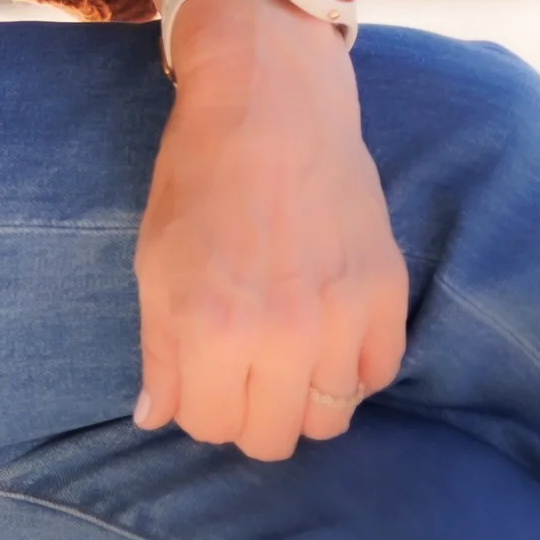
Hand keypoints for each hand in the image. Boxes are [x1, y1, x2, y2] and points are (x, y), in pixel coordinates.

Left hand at [133, 0, 408, 459]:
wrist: (269, 99)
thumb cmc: (198, 175)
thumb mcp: (154, 261)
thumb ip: (159, 351)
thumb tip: (157, 419)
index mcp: (210, 328)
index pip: (210, 426)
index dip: (201, 405)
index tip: (202, 374)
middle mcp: (280, 336)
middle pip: (272, 439)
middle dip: (250, 411)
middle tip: (244, 368)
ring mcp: (340, 317)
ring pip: (329, 418)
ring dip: (304, 395)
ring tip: (288, 349)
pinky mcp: (386, 294)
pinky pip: (377, 376)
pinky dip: (354, 366)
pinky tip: (330, 328)